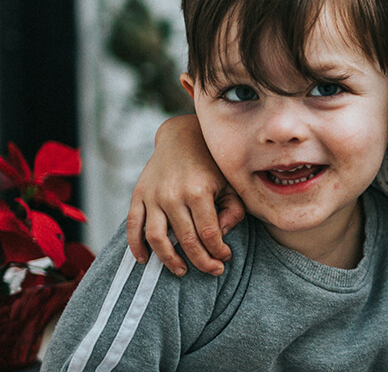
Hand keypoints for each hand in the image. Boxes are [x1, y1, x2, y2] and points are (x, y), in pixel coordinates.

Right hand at [125, 115, 244, 275]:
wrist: (183, 136)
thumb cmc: (212, 163)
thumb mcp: (231, 183)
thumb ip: (233, 211)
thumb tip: (221, 236)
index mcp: (199, 191)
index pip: (209, 234)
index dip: (218, 251)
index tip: (225, 259)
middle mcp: (173, 195)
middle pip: (186, 240)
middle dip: (201, 261)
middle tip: (212, 271)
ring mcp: (153, 195)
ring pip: (157, 238)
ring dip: (168, 260)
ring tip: (181, 271)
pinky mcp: (138, 194)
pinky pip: (133, 225)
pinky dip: (136, 246)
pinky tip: (144, 260)